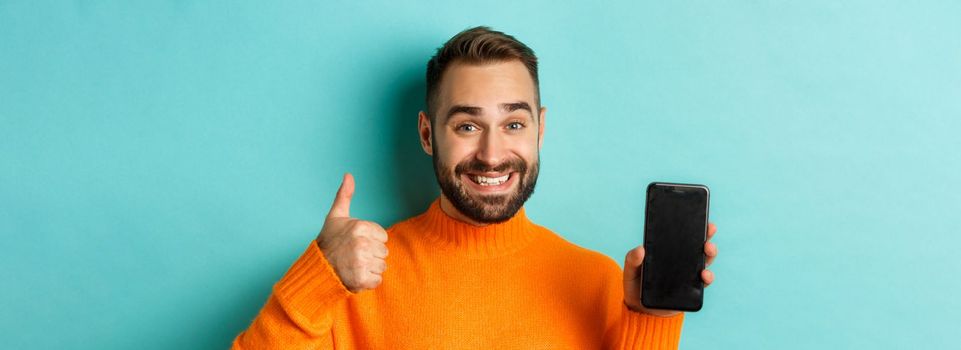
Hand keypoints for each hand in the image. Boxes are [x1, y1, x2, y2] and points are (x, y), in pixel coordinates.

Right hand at [315, 173, 388, 292]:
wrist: (316, 268)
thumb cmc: (328, 242)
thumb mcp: (336, 216)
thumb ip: (344, 195)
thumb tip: (348, 174)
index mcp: (360, 227)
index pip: (383, 236)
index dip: (371, 240)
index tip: (356, 243)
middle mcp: (362, 243)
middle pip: (384, 252)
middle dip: (371, 255)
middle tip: (353, 255)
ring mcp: (361, 262)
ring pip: (382, 267)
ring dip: (370, 269)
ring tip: (354, 265)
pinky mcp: (362, 279)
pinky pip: (378, 281)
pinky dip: (368, 282)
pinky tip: (355, 276)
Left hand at [623, 222, 717, 315]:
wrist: (641, 311)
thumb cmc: (636, 286)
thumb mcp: (630, 271)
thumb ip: (632, 259)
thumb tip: (640, 248)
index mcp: (668, 252)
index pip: (682, 236)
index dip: (693, 226)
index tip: (701, 217)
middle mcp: (681, 262)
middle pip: (698, 246)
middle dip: (706, 236)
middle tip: (709, 230)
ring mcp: (688, 275)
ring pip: (704, 261)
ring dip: (710, 254)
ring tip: (708, 250)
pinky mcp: (692, 290)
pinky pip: (703, 282)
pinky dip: (707, 277)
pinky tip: (704, 274)